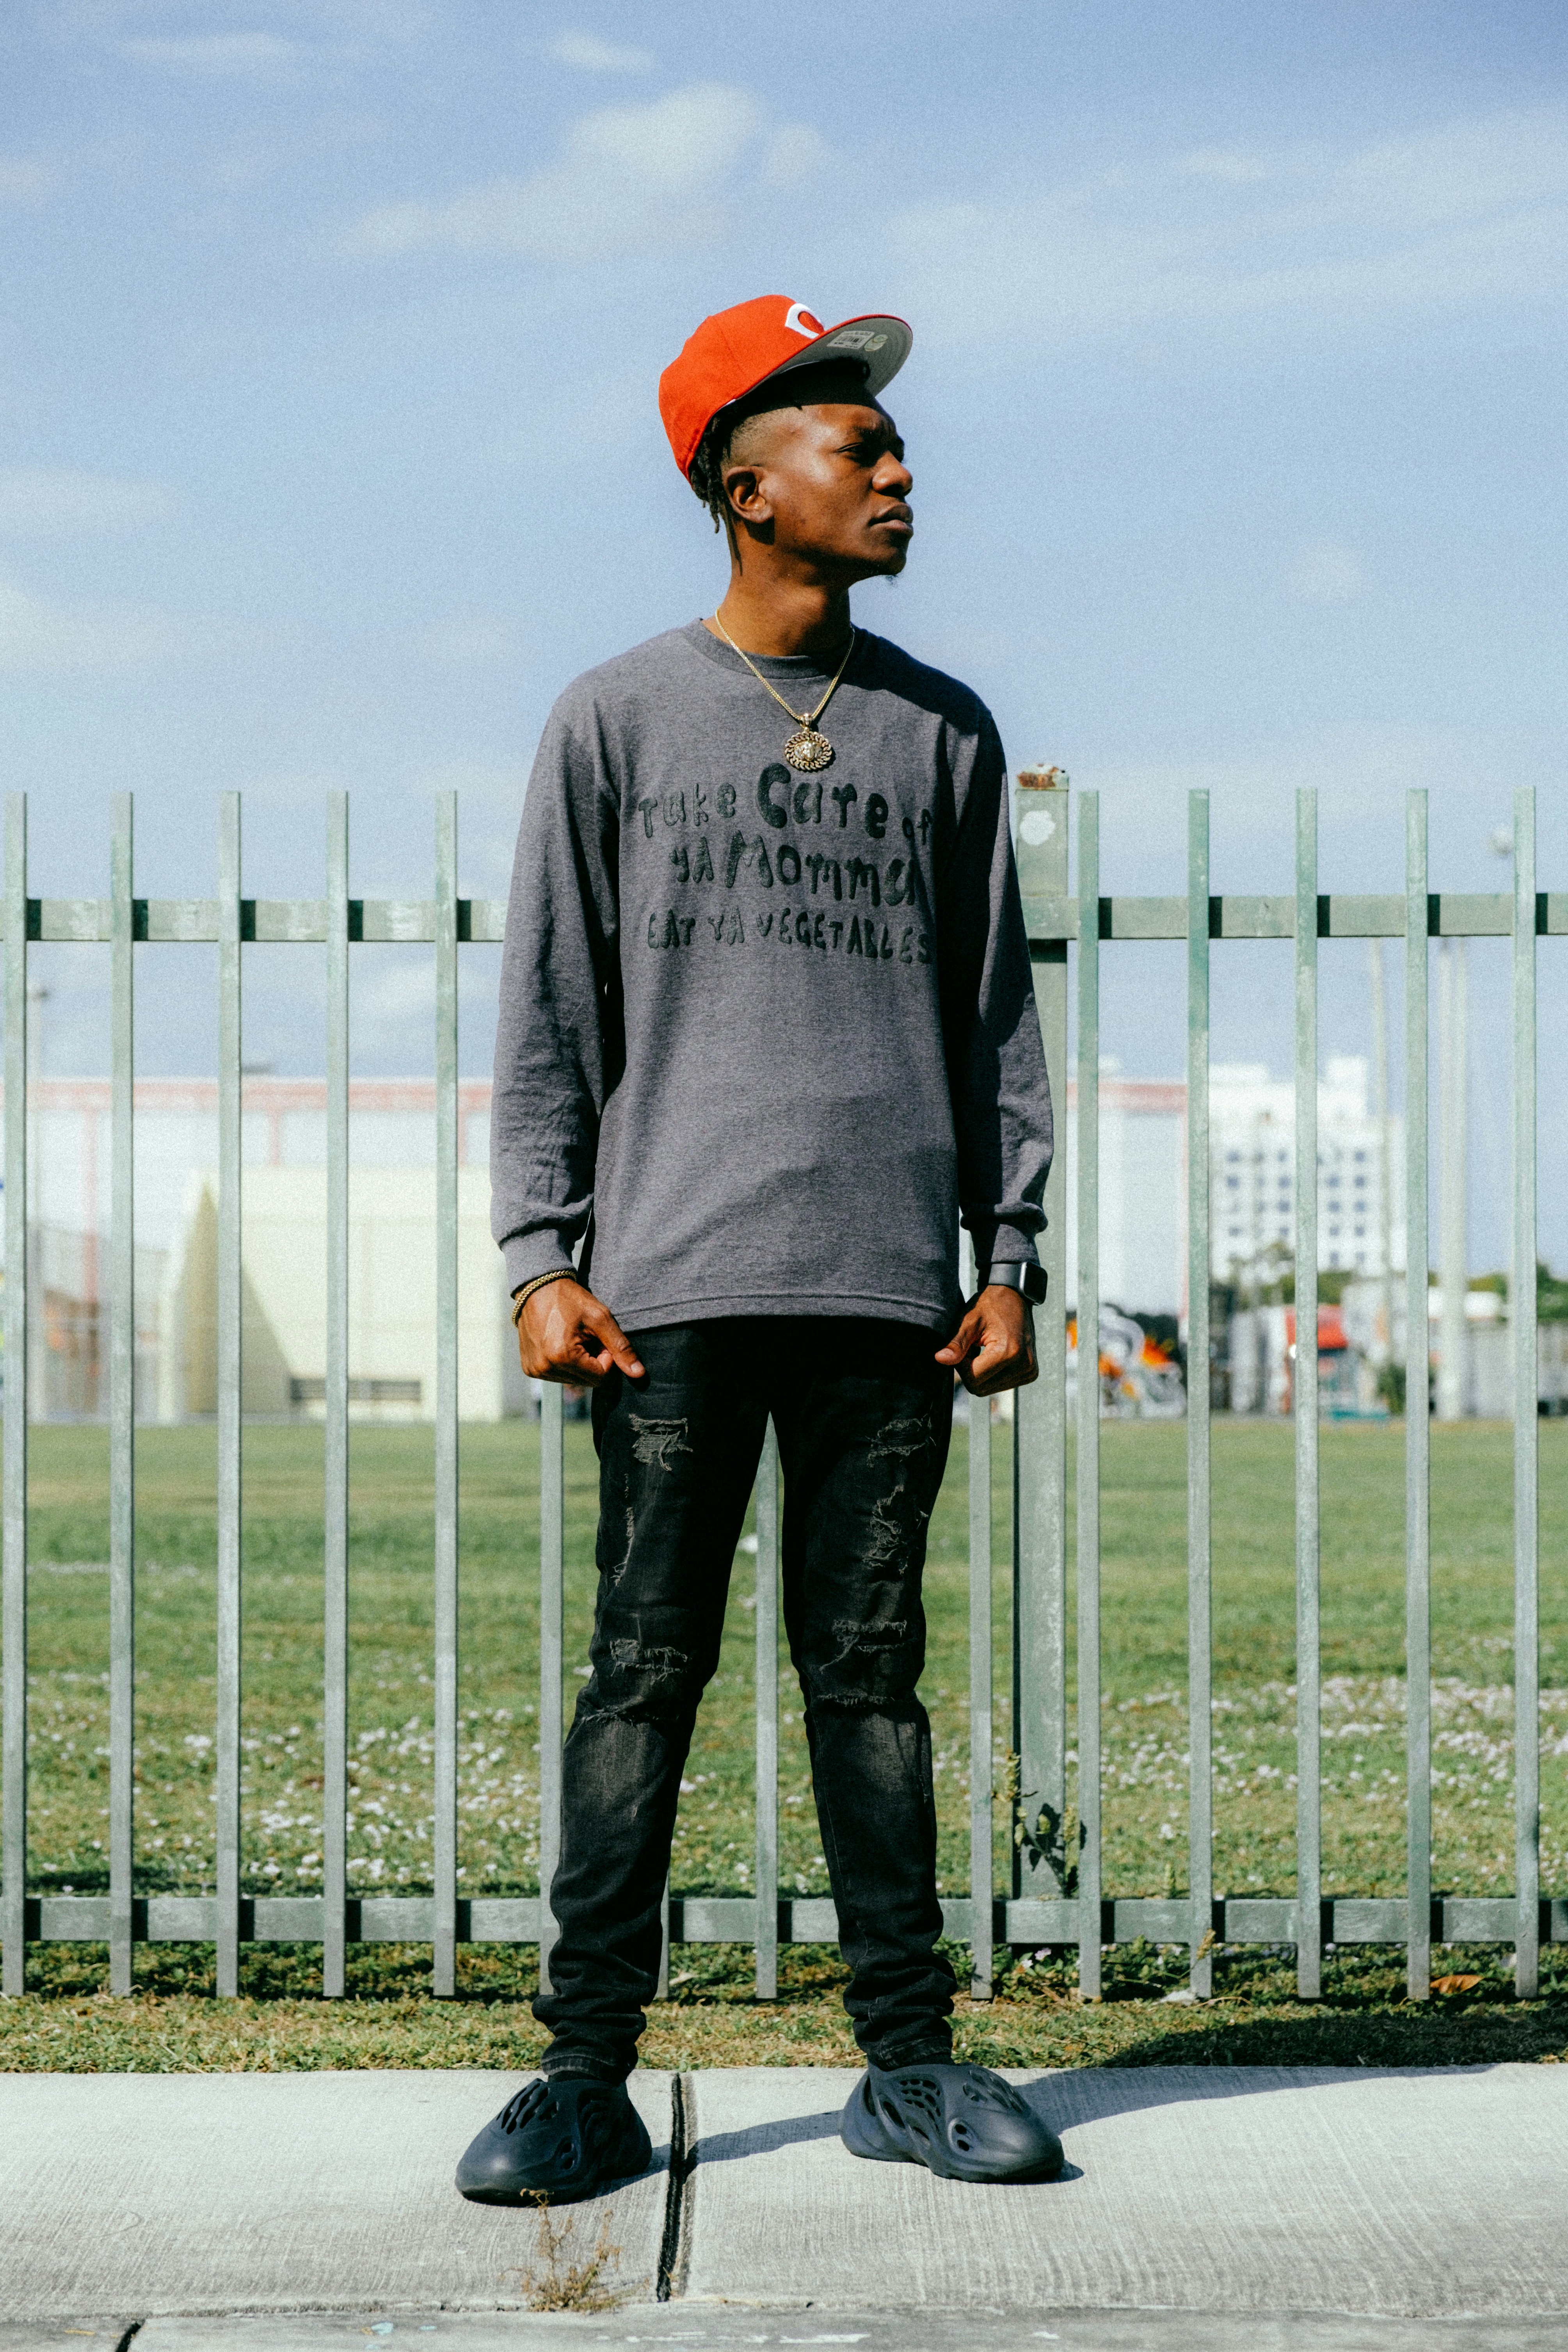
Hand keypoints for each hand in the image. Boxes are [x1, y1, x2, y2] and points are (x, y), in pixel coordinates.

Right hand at [516, 1277, 644, 1387]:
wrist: (537, 1287)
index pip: (600, 1377)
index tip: (598, 1337)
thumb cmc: (571, 1299)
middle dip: (592, 1362)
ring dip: (579, 1364)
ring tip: (572, 1338)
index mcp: (561, 1357)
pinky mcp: (529, 1369)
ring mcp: (534, 1370)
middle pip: (586, 1382)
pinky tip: (560, 1343)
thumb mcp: (601, 1318)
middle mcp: (544, 1368)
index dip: (606, 1358)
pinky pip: (558, 1376)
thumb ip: (621, 1347)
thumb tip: (640, 1374)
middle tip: (586, 1337)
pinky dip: (565, 1364)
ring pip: (573, 1381)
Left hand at [935, 1284, 1038, 1397]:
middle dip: (971, 1371)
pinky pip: (1001, 1385)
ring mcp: (1029, 1371)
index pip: (973, 1379)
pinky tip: (994, 1355)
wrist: (1015, 1297)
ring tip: (984, 1349)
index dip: (961, 1366)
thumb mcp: (969, 1321)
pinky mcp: (1031, 1373)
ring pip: (990, 1389)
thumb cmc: (989, 1306)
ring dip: (981, 1373)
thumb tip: (940, 1360)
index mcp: (1009, 1352)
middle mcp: (1024, 1365)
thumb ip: (956, 1344)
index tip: (964, 1346)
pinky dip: (992, 1373)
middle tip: (972, 1347)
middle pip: (981, 1388)